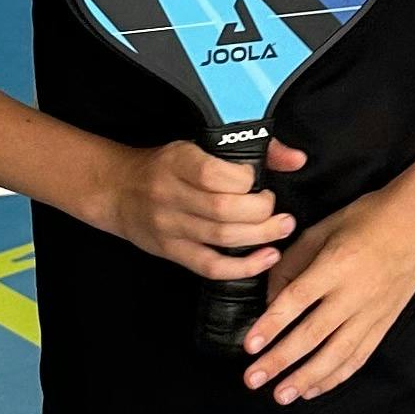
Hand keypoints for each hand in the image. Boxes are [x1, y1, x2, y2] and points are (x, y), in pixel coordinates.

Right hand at [97, 136, 292, 282]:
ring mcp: (170, 227)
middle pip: (223, 210)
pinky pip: (211, 266)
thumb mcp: (199, 146)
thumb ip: (252, 150)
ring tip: (281, 229)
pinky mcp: (173, 252)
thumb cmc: (165, 166)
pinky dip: (243, 267)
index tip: (257, 179)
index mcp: (177, 163)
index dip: (245, 179)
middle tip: (277, 209)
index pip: (213, 174)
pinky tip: (266, 258)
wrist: (118, 190)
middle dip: (261, 211)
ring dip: (260, 236)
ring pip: (222, 238)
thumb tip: (296, 159)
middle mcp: (170, 195)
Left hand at [242, 161, 414, 402]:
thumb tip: (269, 300)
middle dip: (280, 361)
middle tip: (253, 379)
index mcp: (336, 264)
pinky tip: (314, 388)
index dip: (271, 325)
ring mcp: (372, 312)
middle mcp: (355, 293)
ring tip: (282, 395)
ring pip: (336, 353)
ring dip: (306, 378)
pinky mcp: (384, 323)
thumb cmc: (368, 219)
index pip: (297, 301)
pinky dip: (335, 376)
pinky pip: (358, 356)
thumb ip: (291, 264)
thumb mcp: (321, 229)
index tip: (250, 345)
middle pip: (312, 334)